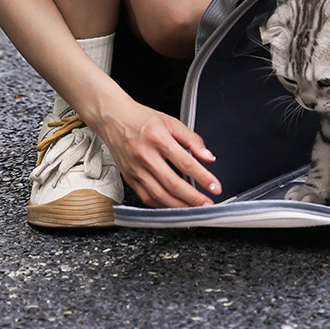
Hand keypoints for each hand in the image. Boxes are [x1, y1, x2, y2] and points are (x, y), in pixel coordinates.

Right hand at [95, 94, 221, 208]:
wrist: (113, 119)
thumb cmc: (141, 119)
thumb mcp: (171, 122)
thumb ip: (192, 139)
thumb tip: (208, 157)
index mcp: (158, 138)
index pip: (185, 163)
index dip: (203, 177)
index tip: (215, 187)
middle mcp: (145, 156)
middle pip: (172, 184)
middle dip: (193, 198)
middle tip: (208, 205)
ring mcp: (135, 169)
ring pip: (159, 195)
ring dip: (179, 206)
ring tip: (194, 210)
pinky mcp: (129, 178)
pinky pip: (147, 198)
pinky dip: (162, 205)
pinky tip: (174, 206)